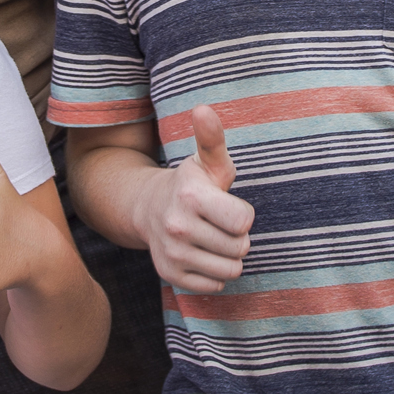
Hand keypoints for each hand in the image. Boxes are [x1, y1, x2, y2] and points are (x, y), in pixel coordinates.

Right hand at [138, 105, 254, 295]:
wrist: (150, 209)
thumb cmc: (192, 184)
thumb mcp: (206, 161)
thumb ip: (212, 137)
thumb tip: (203, 109)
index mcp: (191, 196)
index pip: (243, 222)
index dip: (243, 214)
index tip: (228, 205)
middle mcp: (177, 227)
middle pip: (240, 247)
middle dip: (237, 236)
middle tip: (219, 223)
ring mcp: (172, 254)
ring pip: (231, 269)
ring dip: (229, 256)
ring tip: (214, 238)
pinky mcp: (171, 275)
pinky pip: (216, 285)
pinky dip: (215, 273)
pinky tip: (203, 253)